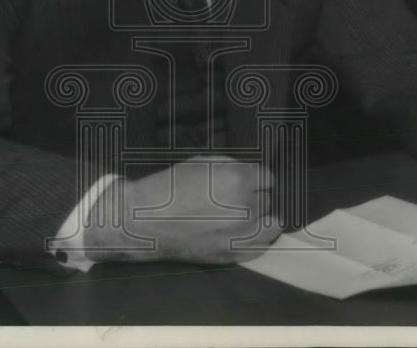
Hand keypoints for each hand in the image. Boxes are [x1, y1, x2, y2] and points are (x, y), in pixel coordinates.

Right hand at [85, 156, 283, 263]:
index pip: (267, 177)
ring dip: (261, 218)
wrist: (146, 221)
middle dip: (254, 195)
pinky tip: (245, 232)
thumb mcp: (202, 162)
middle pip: (267, 199)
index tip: (245, 179)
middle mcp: (246, 208)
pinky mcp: (233, 254)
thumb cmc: (172, 186)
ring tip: (246, 215)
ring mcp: (241, 235)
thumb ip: (232, 166)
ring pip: (270, 225)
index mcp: (238, 180)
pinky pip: (260, 246)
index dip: (255, 177)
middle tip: (236, 196)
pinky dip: (257, 238)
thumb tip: (249, 173)